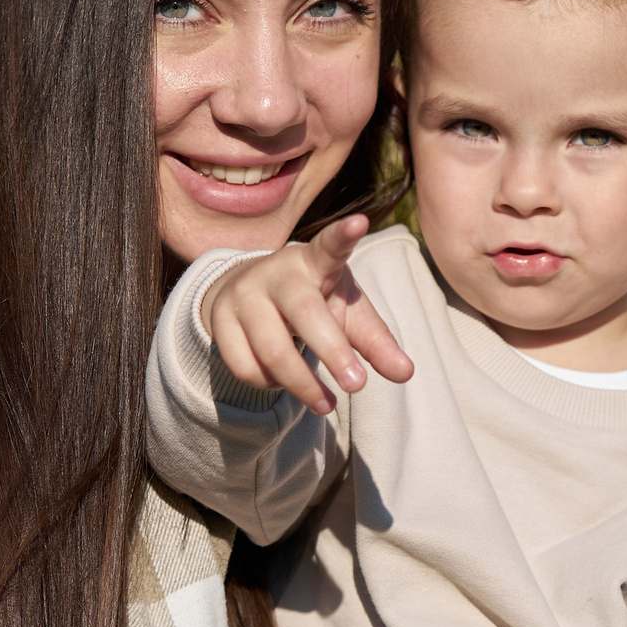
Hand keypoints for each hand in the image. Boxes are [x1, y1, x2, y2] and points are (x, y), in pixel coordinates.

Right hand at [202, 215, 413, 414]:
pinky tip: (282, 381)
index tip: (360, 222)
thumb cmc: (314, 300)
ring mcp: (244, 294)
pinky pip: (246, 367)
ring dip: (303, 385)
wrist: (250, 291)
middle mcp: (277, 273)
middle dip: (333, 351)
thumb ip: (376, 342)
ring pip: (272, 350)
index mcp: (314, 261)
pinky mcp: (219, 321)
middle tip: (357, 385)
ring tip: (326, 403)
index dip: (343, 235)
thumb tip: (406, 374)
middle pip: (304, 313)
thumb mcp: (347, 314)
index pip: (330, 246)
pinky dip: (270, 384)